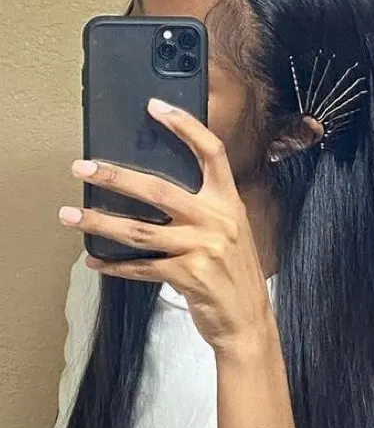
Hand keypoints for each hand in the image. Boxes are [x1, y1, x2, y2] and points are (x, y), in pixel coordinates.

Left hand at [60, 98, 274, 355]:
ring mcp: (202, 248)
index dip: (184, 125)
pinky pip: (141, 267)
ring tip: (72, 216)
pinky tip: (96, 260)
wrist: (248, 320)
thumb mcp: (231, 233)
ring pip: (140, 230)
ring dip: (101, 223)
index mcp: (229, 203)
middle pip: (158, 189)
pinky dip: (115, 265)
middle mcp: (217, 221)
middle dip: (115, 177)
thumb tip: (155, 192)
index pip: (211, 152)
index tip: (155, 107)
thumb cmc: (235, 275)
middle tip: (83, 169)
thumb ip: (205, 211)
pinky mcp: (188, 276)